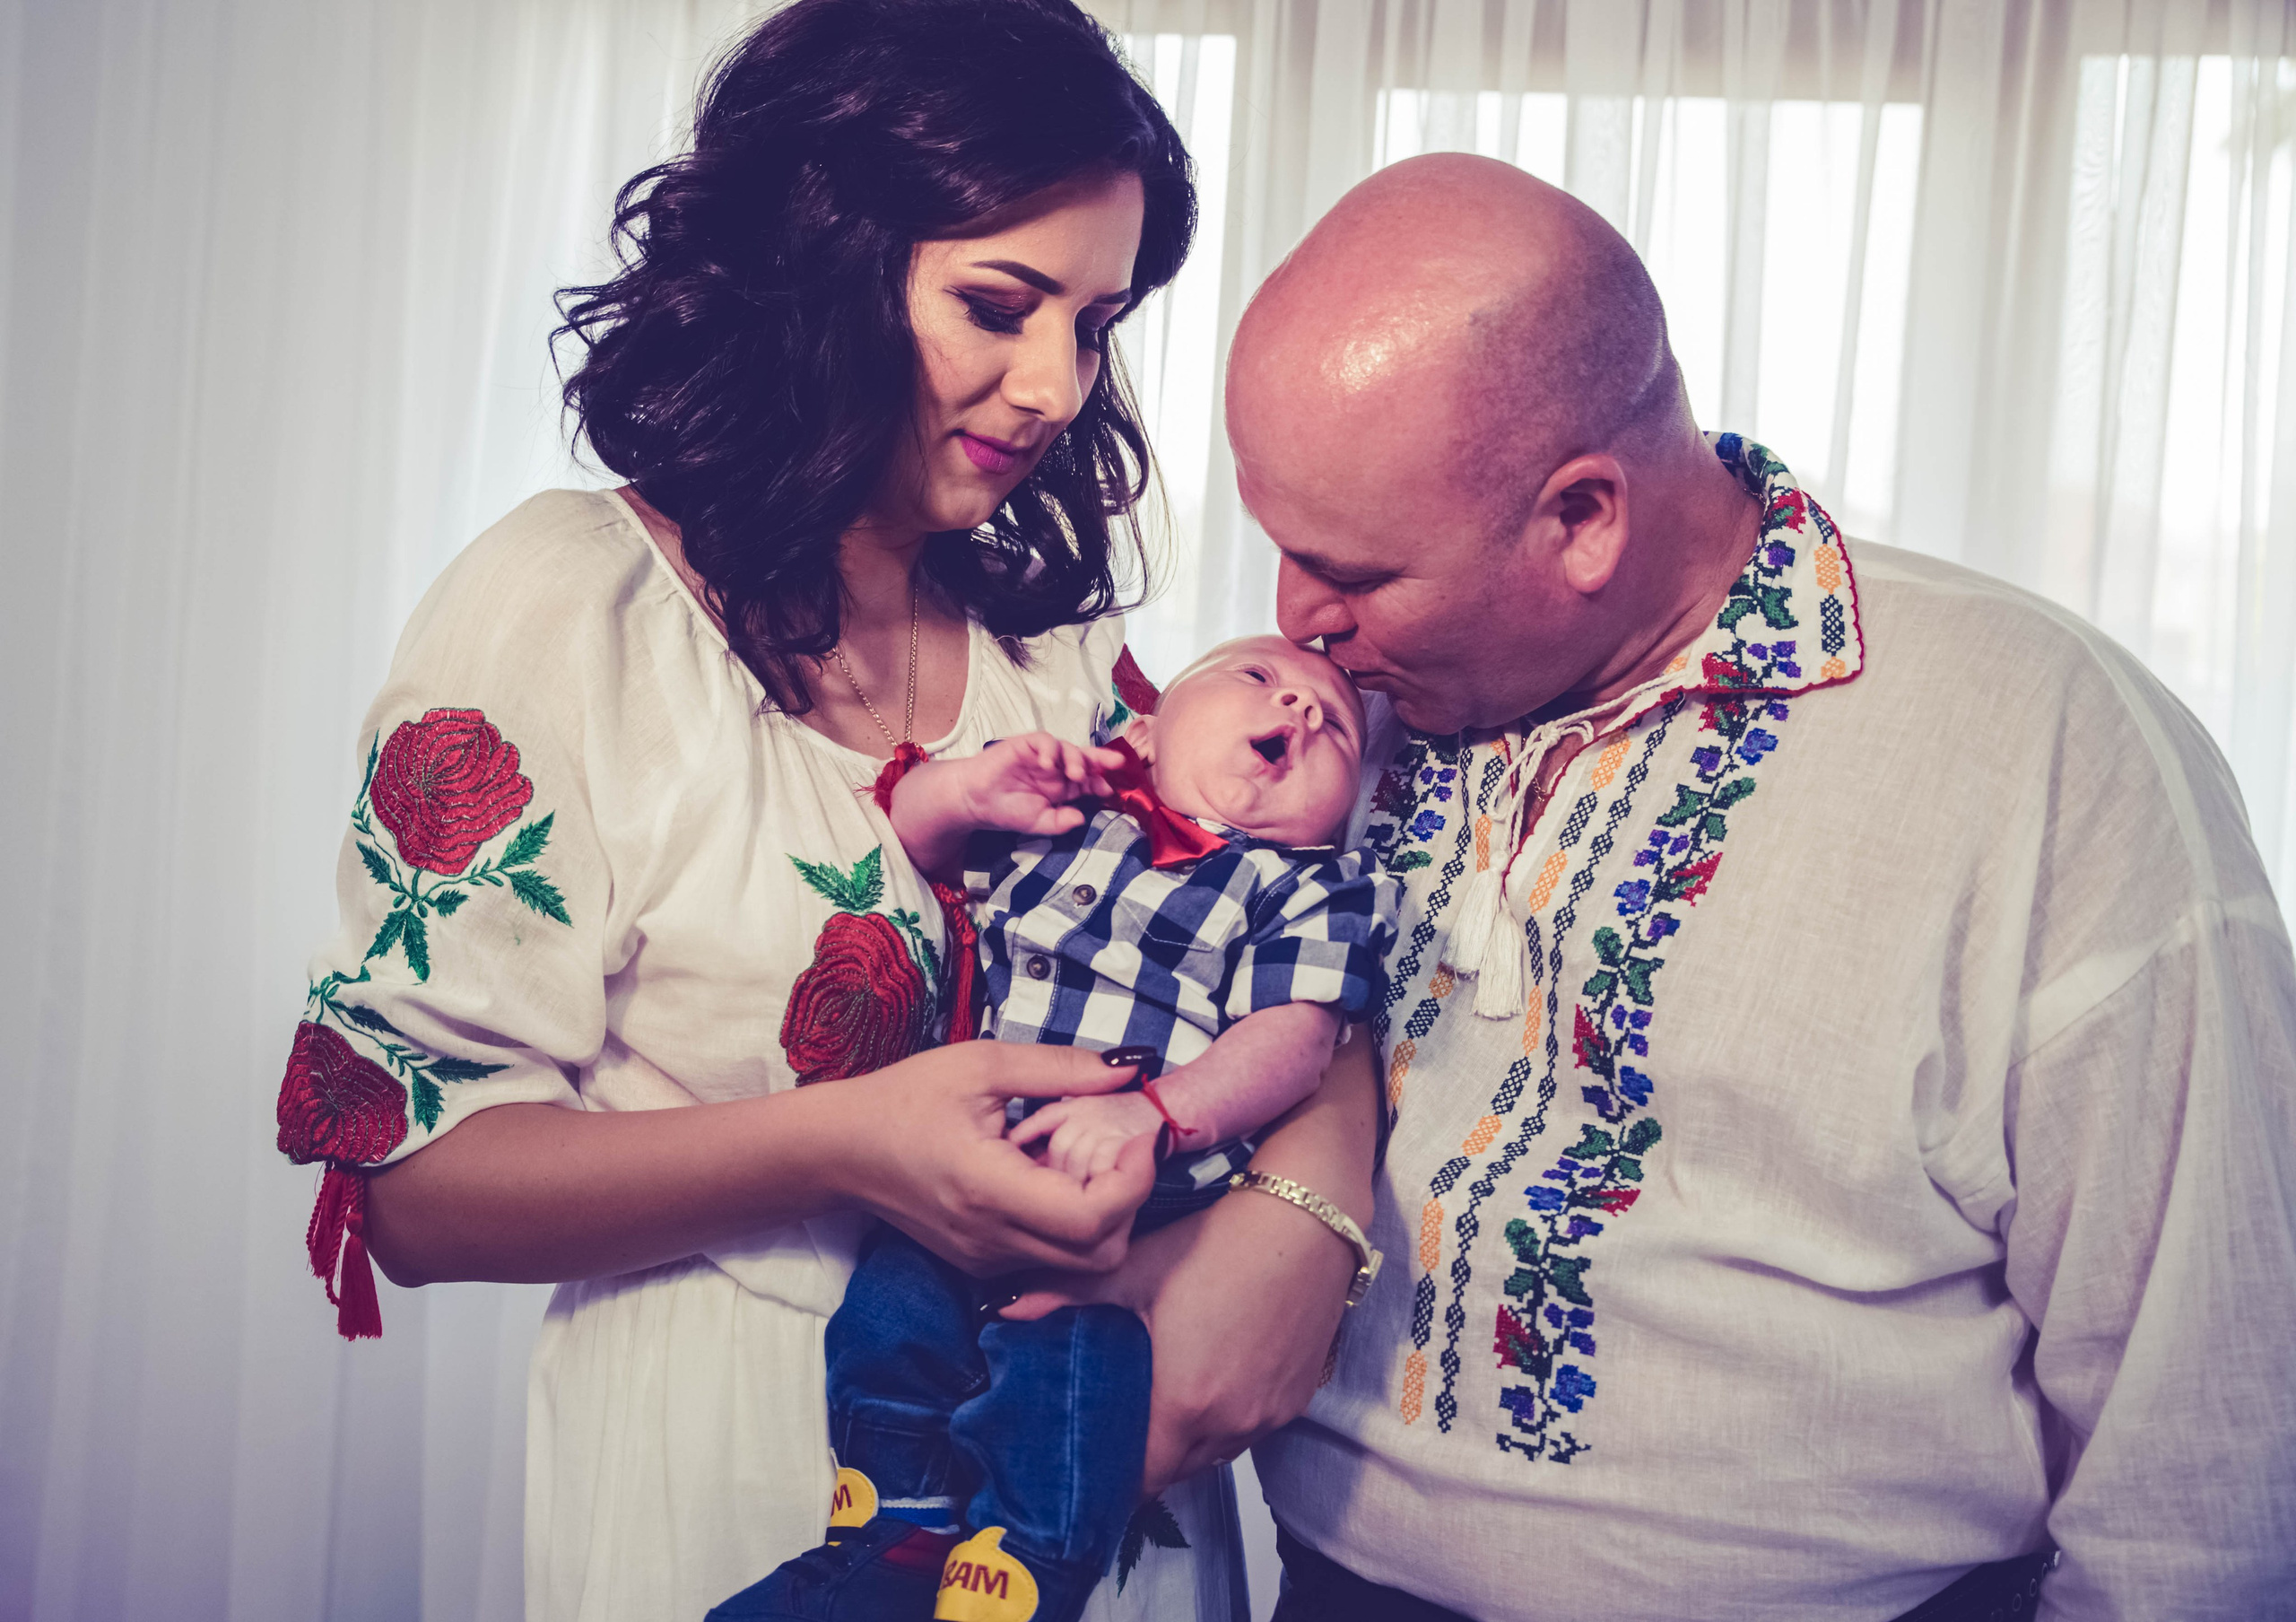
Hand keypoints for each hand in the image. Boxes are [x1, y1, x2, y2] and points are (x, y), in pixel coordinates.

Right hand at [844, 1040, 1156, 1276]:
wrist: (841, 1151)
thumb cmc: (905, 1099)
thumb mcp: (982, 1065)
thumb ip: (1062, 1068)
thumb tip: (1131, 1070)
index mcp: (989, 1189)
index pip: (1092, 1218)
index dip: (1135, 1180)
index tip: (1140, 1135)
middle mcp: (992, 1239)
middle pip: (1101, 1252)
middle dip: (1129, 1200)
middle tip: (1117, 1147)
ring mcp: (987, 1260)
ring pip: (1082, 1263)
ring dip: (1104, 1214)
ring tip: (1082, 1159)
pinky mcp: (983, 1264)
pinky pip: (1052, 1259)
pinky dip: (1073, 1224)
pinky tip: (1053, 1177)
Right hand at [959, 733, 1122, 837]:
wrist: (976, 801)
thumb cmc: (1006, 811)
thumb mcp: (1038, 823)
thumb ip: (1060, 821)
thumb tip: (1081, 818)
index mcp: (1063, 787)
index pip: (1088, 780)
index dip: (1100, 782)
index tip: (1110, 790)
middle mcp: (1056, 769)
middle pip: (1084, 759)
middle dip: (1102, 759)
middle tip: (1115, 763)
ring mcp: (1042, 755)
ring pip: (1068, 748)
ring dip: (1076, 759)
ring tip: (1076, 774)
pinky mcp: (1026, 745)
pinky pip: (1044, 741)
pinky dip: (1049, 750)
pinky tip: (1047, 764)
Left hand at [997, 1031, 1376, 1489]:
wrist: (1307, 1220)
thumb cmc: (1220, 1243)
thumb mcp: (1136, 1268)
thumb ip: (1068, 1295)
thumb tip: (1005, 1308)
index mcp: (1183, 1405)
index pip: (1138, 1479)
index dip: (1108, 1474)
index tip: (1087, 1455)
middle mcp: (1229, 1425)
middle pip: (1173, 1472)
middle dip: (1141, 1456)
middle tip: (1113, 1423)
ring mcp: (1268, 1416)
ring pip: (1212, 1455)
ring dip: (1183, 1441)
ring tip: (1157, 1404)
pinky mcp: (1296, 1399)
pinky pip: (1248, 1432)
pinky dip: (1222, 1422)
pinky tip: (1208, 1382)